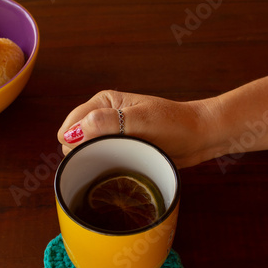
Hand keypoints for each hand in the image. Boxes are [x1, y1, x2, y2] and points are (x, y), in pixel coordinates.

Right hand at [57, 90, 218, 168]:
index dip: (77, 143)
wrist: (198, 135)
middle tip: (114, 154)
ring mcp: (110, 132)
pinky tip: (120, 165)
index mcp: (102, 102)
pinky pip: (100, 158)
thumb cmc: (173, 124)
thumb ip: (106, 123)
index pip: (69, 127)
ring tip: (120, 158)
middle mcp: (102, 116)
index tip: (101, 150)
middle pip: (73, 141)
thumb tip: (72, 134)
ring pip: (85, 152)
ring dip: (96, 159)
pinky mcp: (119, 146)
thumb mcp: (140, 120)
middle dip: (86, 152)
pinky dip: (105, 164)